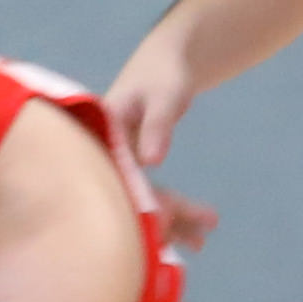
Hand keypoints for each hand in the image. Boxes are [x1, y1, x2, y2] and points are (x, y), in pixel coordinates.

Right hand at [100, 36, 219, 249]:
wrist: (166, 61)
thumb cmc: (163, 72)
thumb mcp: (164, 96)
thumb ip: (158, 125)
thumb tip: (151, 161)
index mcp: (100, 132)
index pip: (113, 175)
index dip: (134, 202)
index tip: (161, 226)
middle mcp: (102, 152)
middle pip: (125, 193)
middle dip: (159, 219)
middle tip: (198, 239)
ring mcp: (116, 162)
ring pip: (138, 199)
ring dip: (170, 221)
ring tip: (202, 241)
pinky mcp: (131, 167)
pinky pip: (147, 194)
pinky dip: (171, 210)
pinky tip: (196, 233)